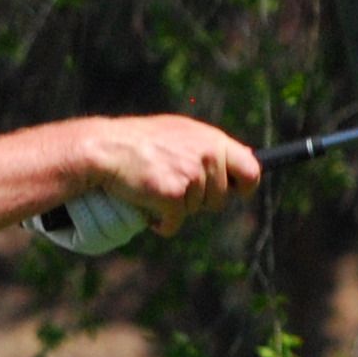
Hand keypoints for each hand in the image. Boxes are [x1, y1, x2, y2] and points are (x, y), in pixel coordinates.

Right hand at [81, 115, 262, 233]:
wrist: (105, 148)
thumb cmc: (140, 141)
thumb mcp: (181, 133)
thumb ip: (209, 147)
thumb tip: (246, 160)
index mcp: (212, 139)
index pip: (252, 169)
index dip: (244, 187)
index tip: (235, 193)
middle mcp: (207, 155)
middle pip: (220, 200)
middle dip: (199, 201)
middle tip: (174, 187)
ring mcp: (191, 175)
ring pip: (196, 211)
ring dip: (176, 208)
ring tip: (155, 187)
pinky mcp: (174, 195)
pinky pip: (175, 223)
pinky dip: (161, 223)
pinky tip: (146, 205)